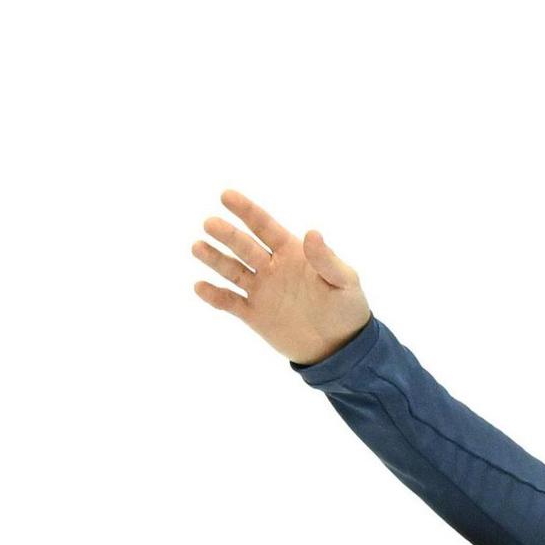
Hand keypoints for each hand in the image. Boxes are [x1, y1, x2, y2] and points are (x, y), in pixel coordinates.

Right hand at [191, 190, 370, 365]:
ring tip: (197, 247)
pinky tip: (200, 286)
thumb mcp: (344, 282)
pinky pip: (229, 302)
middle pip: (244, 246)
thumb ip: (327, 260)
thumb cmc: (347, 308)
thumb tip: (312, 233)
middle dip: (227, 235)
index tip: (226, 195)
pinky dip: (214, 296)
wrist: (340, 348)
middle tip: (210, 224)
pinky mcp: (254, 314)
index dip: (247, 211)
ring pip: (232, 270)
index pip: (265, 227)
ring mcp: (261, 290)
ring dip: (214, 259)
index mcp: (292, 253)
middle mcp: (272, 267)